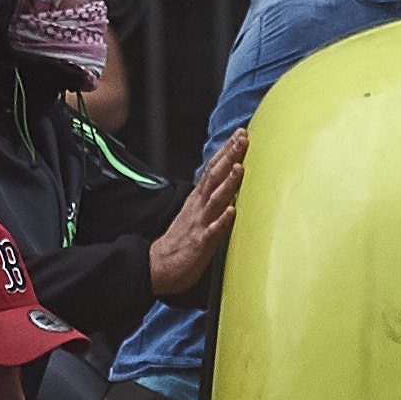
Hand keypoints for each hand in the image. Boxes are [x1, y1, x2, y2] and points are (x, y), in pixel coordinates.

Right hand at [147, 127, 247, 297]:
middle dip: (229, 156)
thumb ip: (209, 197)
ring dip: (227, 183)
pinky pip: (213, 231)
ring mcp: (200, 224)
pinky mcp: (200, 243)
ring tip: (239, 168)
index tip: (240, 134)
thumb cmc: (180, 241)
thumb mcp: (195, 212)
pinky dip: (222, 220)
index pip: (213, 169)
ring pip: (215, 199)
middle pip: (215, 177)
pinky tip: (232, 211)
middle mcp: (198, 207)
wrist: (158, 266)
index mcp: (197, 199)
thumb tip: (225, 181)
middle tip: (242, 138)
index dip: (226, 151)